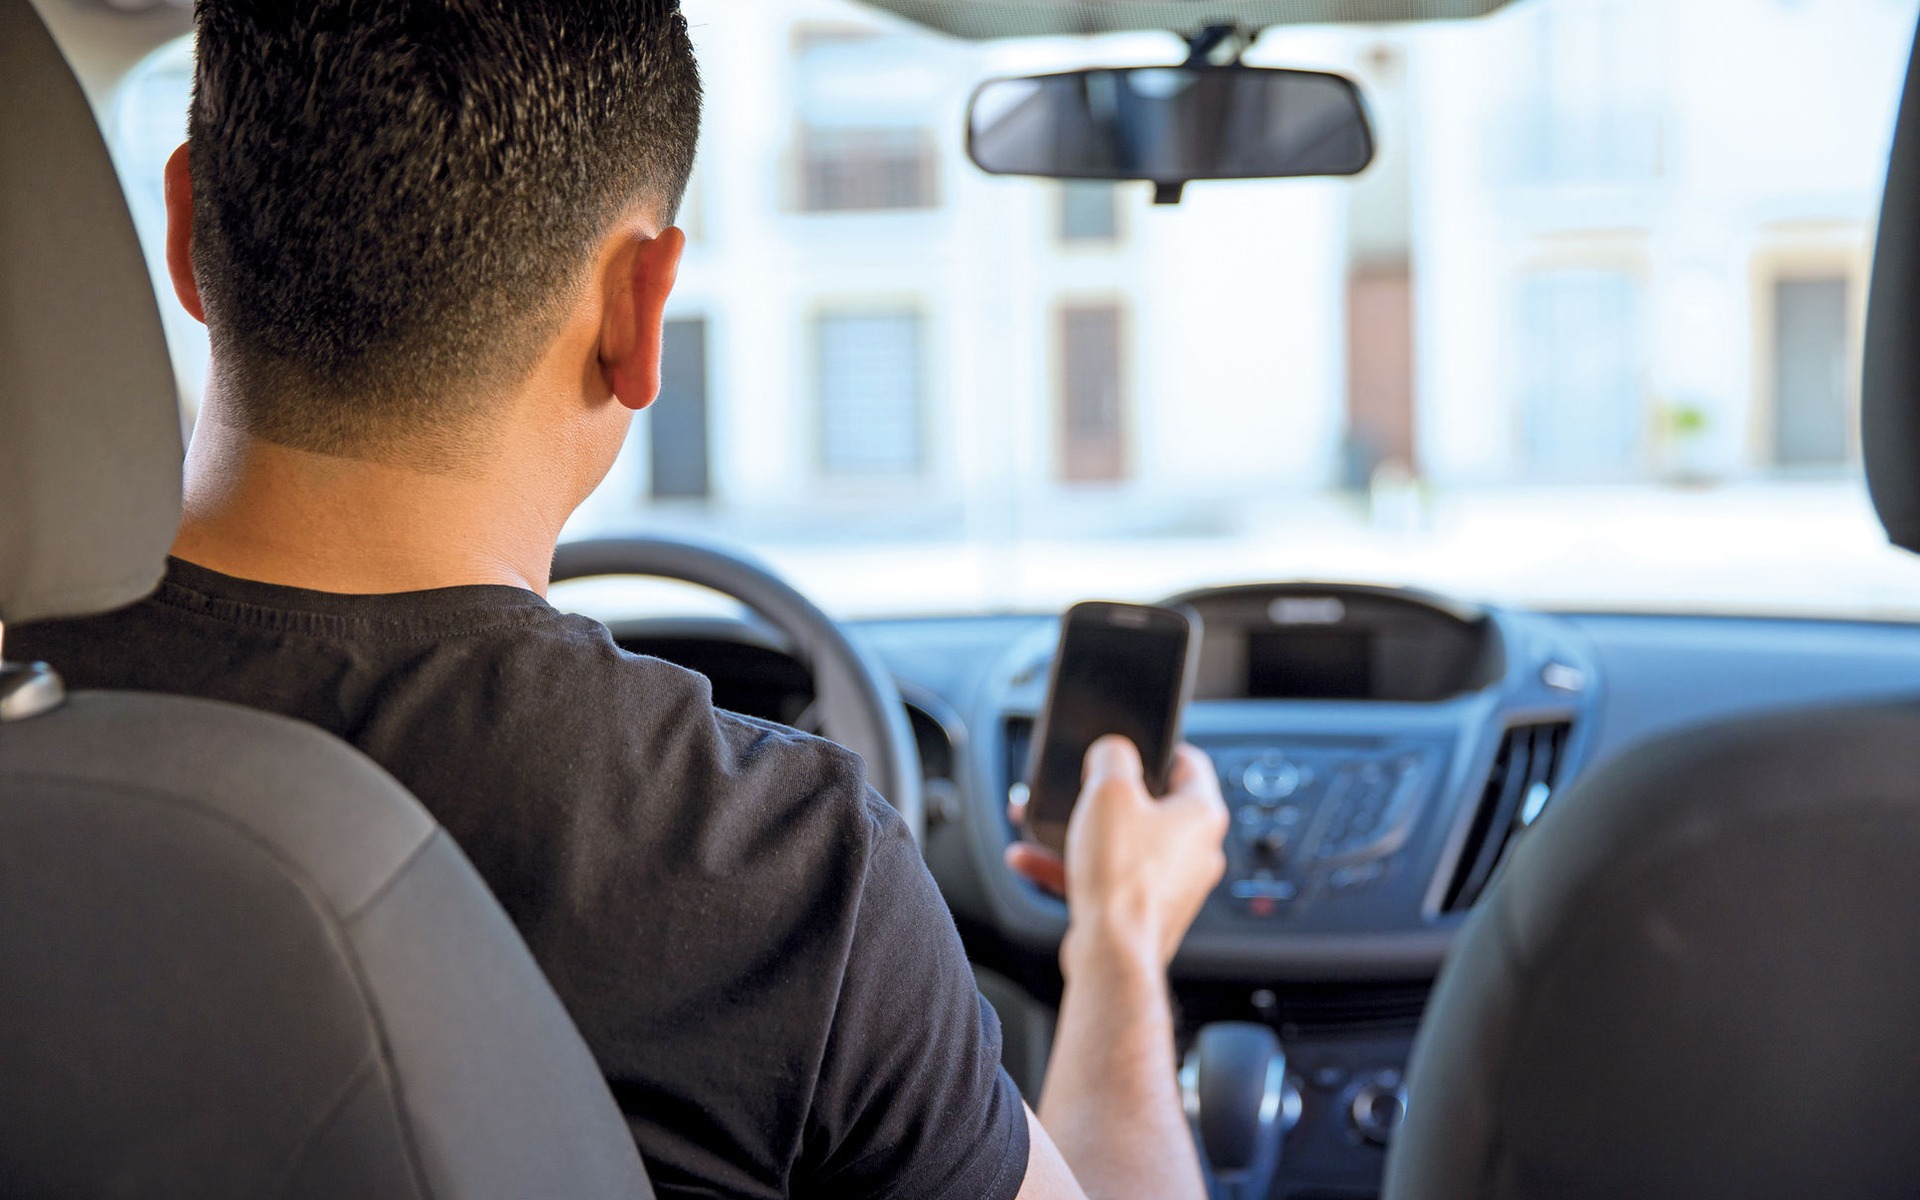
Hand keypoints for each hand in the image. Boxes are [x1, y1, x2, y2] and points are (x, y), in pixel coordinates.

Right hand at [1007, 737, 1228, 971]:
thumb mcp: (1109, 791)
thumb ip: (1112, 756)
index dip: (1159, 747)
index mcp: (1201, 814)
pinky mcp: (1143, 910)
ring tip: (1041, 825)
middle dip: (1104, 795)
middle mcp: (1194, 851)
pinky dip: (1071, 866)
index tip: (1135, 745)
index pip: (1190, 763)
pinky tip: (1032, 860)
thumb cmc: (1122, 878)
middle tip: (1081, 788)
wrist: (1112, 952)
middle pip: (1150, 805)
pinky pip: (1105, 877)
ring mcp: (1170, 884)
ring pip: (1121, 843)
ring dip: (1079, 831)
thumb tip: (1112, 751)